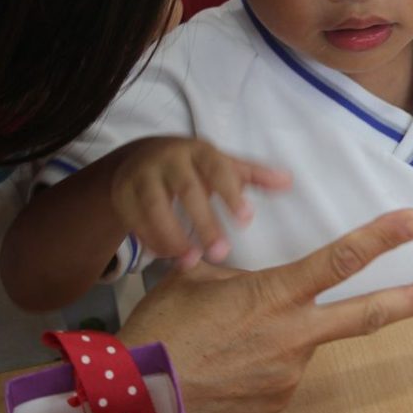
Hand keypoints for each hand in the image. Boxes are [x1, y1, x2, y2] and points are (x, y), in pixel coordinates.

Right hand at [110, 137, 291, 267]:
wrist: (142, 157)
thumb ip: (255, 175)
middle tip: (222, 253)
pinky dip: (150, 239)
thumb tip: (290, 181)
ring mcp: (143, 175)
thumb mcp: (224, 165)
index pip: (218, 169)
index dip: (231, 194)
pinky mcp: (123, 193)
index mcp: (200, 151)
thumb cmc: (195, 165)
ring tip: (191, 262)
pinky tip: (167, 256)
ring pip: (155, 206)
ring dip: (173, 236)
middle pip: (187, 190)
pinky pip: (134, 219)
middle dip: (203, 222)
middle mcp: (170, 159)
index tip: (247, 220)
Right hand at [118, 209, 412, 412]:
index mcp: (274, 296)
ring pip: (302, 342)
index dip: (382, 238)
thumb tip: (252, 276)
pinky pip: (280, 371)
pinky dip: (264, 361)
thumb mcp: (197, 280)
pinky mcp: (277, 403)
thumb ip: (238, 274)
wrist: (136, 402)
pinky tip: (228, 364)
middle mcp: (293, 337)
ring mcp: (288, 374)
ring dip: (281, 335)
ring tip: (228, 341)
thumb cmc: (160, 333)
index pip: (340, 260)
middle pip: (365, 315)